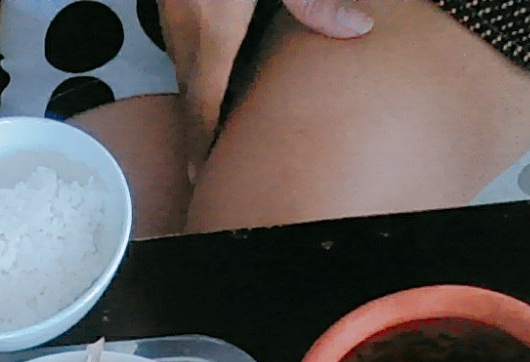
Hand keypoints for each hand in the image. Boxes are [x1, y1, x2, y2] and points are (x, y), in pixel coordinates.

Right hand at [159, 0, 371, 169]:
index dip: (199, 146)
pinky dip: (194, 56)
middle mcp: (186, 20)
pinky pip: (181, 33)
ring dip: (194, 91)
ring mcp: (173, 1)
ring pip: (182, 60)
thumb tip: (356, 28)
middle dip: (194, 128)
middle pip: (189, 88)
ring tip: (206, 120)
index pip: (201, 104)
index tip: (199, 176)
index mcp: (214, 23)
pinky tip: (209, 57)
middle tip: (202, 162)